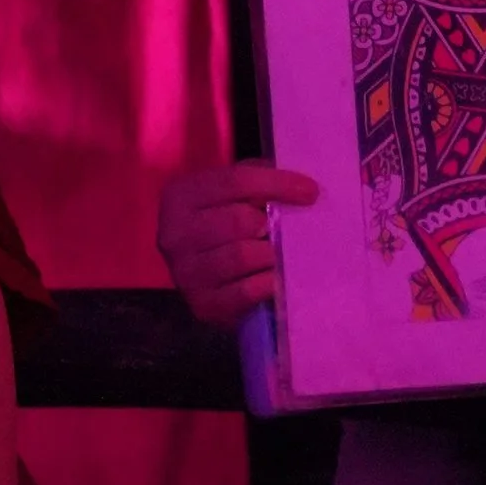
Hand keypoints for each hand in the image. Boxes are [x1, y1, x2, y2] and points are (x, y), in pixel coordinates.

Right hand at [156, 163, 319, 325]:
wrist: (203, 273)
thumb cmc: (224, 222)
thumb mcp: (233, 192)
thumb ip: (258, 180)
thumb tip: (300, 188)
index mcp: (180, 196)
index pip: (234, 182)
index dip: (277, 184)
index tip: (310, 192)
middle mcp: (174, 233)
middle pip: (239, 220)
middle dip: (271, 224)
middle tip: (283, 231)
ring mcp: (185, 272)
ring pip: (242, 255)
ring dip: (271, 254)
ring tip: (278, 253)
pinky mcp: (202, 304)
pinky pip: (246, 291)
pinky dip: (269, 282)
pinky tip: (275, 276)